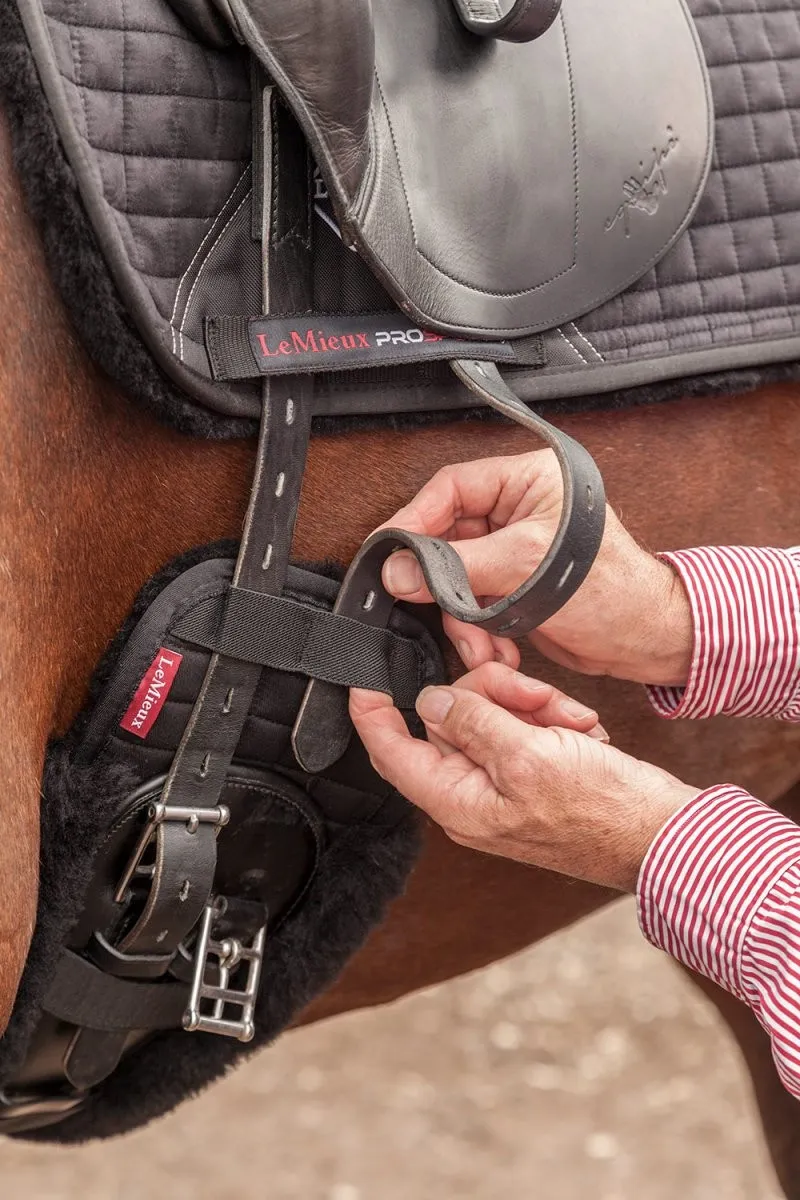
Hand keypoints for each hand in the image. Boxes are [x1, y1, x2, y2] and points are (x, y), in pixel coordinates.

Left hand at [351, 665, 697, 891]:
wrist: (661, 832)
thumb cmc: (602, 811)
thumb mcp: (528, 756)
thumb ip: (472, 723)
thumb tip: (429, 700)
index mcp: (458, 801)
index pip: (392, 752)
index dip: (371, 714)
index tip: (363, 679)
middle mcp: (472, 794)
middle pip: (450, 717)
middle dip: (494, 694)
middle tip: (534, 699)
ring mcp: (503, 783)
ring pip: (491, 712)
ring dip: (532, 705)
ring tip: (570, 723)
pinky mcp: (532, 771)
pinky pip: (524, 724)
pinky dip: (552, 718)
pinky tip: (581, 732)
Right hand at [379, 451, 692, 685]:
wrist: (645, 640)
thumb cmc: (614, 592)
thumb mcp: (526, 568)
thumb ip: (457, 567)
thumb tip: (401, 569)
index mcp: (531, 479)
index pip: (453, 488)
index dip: (417, 519)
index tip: (390, 549)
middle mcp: (521, 508)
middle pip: (449, 535)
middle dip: (443, 580)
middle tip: (423, 600)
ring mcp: (515, 547)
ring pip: (457, 575)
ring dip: (462, 614)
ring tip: (478, 640)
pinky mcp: (514, 583)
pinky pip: (473, 601)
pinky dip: (478, 629)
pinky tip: (495, 647)